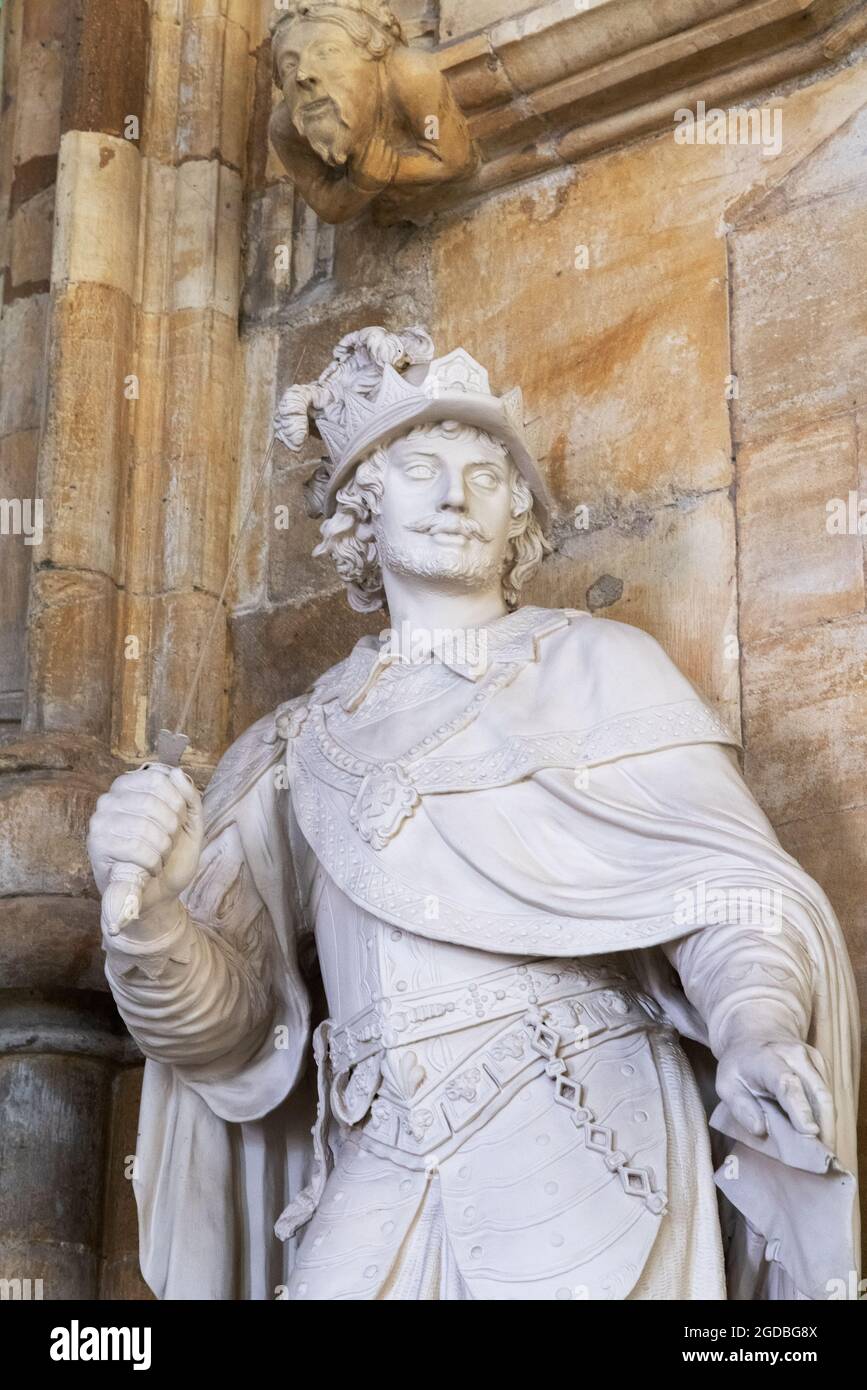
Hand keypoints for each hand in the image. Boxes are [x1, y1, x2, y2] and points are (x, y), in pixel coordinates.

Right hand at [87, 766, 202, 917]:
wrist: (160, 895)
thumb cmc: (172, 857)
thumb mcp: (190, 823)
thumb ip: (188, 796)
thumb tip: (175, 773)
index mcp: (130, 786)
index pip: (159, 780)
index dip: (178, 805)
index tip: (177, 823)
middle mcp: (109, 799)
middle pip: (153, 803)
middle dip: (171, 830)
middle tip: (167, 845)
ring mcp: (99, 823)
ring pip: (145, 827)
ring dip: (163, 849)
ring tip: (158, 857)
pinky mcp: (97, 847)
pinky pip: (135, 848)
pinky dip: (153, 863)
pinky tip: (150, 869)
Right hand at [351, 135, 398, 192]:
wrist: (364, 189)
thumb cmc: (357, 172)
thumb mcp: (353, 164)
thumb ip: (356, 153)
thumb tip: (360, 142)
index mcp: (364, 169)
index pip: (370, 153)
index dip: (372, 144)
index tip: (373, 139)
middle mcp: (373, 174)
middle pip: (380, 155)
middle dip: (381, 146)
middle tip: (381, 140)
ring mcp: (381, 177)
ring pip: (387, 159)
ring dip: (388, 150)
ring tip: (386, 145)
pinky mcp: (388, 179)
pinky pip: (393, 165)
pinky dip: (394, 157)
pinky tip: (392, 151)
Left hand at [716, 1038, 834, 1149]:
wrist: (755, 1033)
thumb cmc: (739, 1064)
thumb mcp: (726, 1083)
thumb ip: (740, 1106)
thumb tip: (759, 1129)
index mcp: (767, 1058)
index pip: (787, 1084)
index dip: (800, 1109)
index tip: (809, 1133)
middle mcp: (795, 1055)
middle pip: (817, 1093)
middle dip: (823, 1126)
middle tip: (821, 1158)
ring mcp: (812, 1059)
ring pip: (827, 1097)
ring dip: (827, 1126)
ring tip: (822, 1153)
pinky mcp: (822, 1066)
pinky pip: (828, 1096)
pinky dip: (826, 1118)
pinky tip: (820, 1136)